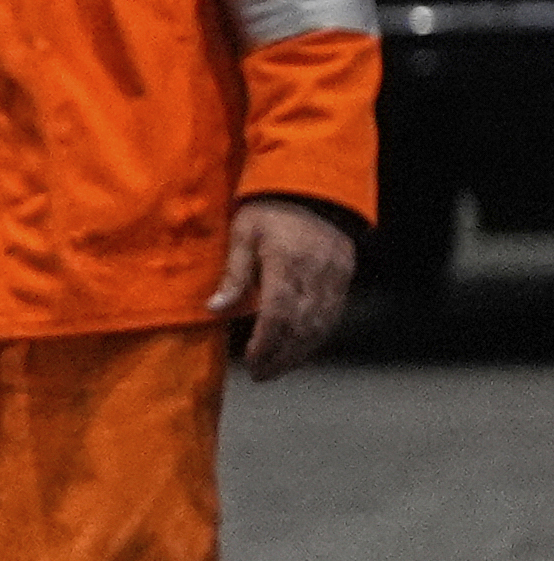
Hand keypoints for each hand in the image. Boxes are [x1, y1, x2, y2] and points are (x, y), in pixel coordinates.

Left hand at [208, 197, 355, 380]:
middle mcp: (316, 272)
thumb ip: (233, 274)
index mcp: (287, 260)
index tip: (252, 361)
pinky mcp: (345, 277)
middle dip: (280, 355)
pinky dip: (316, 337)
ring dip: (299, 353)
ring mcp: (335, 275)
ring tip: (276, 369)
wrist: (311, 185)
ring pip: (321, 325)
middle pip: (302, 326)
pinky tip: (299, 350)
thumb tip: (215, 309)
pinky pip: (333, 315)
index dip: (266, 342)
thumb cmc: (268, 208)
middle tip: (260, 374)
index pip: (279, 313)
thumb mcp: (242, 233)